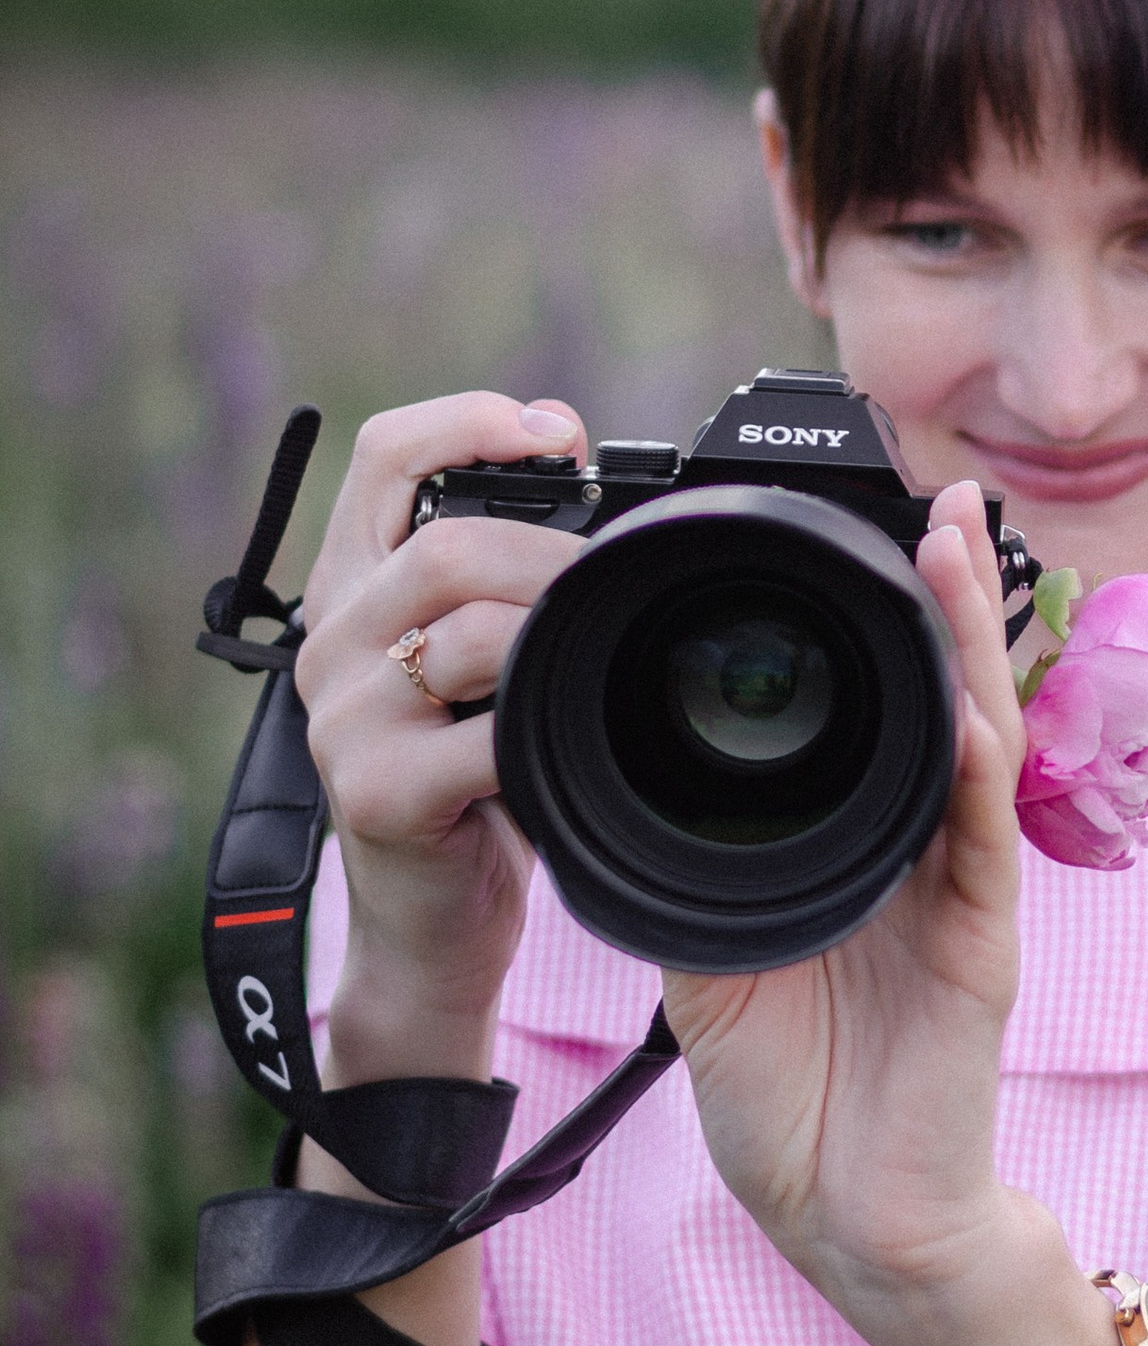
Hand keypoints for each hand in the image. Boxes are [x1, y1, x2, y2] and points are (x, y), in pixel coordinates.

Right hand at [294, 392, 590, 1083]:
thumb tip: (594, 469)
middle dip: (552, 550)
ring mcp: (346, 718)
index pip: (381, 455)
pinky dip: (542, 728)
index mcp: (355, 589)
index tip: (554, 431)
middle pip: (444, 541)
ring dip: (557, 633)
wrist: (428, 924)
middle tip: (615, 579)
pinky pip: (480, 733)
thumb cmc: (472, 781)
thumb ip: (505, 579)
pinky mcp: (377, 792)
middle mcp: (334, 641)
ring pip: (466, 627)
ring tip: (600, 658)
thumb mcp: (480, 662)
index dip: (466, 420)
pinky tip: (569, 739)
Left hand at [664, 483, 1035, 1345]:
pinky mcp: (983, 953)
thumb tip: (616, 789)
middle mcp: (925, 855)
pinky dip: (980, 773)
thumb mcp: (713, 958)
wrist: (847, 1222)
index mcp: (864, 848)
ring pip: (978, 743)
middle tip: (945, 494)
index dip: (883, 620)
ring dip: (973, 647)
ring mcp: (961, 897)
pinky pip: (981, 846)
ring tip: (963, 551)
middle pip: (945, 699)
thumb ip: (688, 870)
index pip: (879, 711)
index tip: (861, 527)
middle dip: (946, 595)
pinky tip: (975, 711)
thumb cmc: (795, 1096)